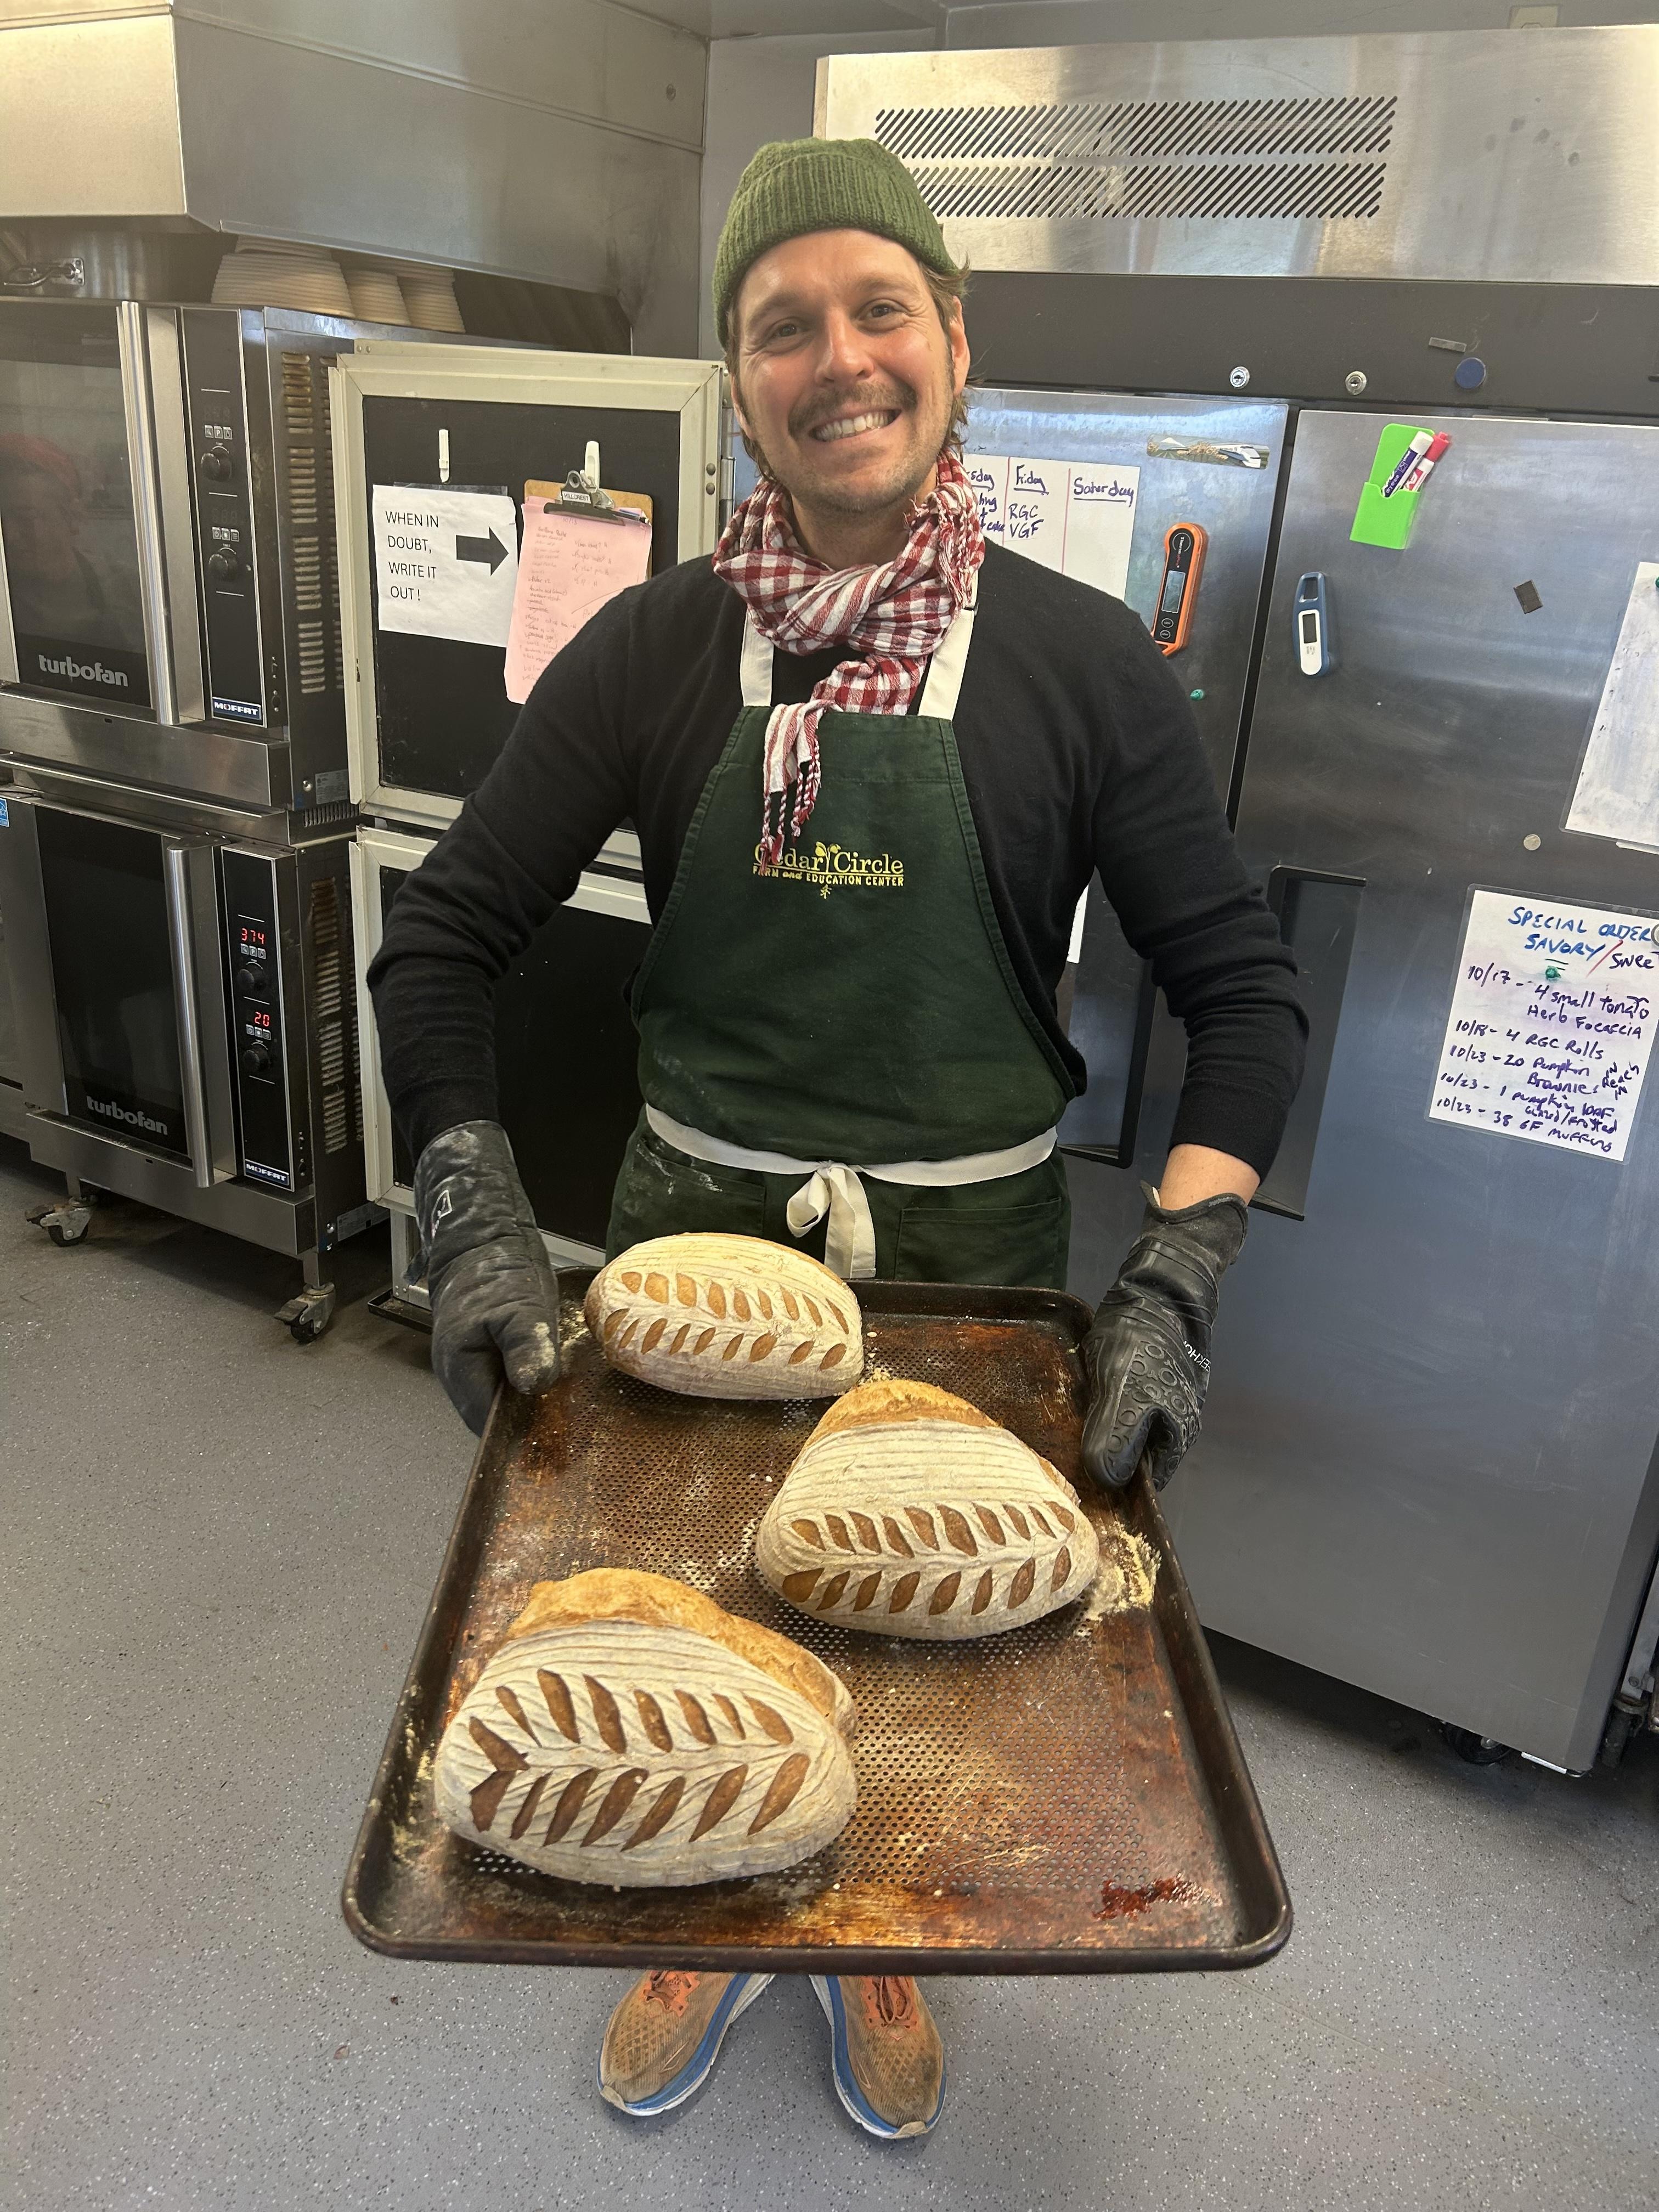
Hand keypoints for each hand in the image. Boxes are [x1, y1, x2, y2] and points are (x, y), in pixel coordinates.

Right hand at [413, 1121, 561, 1433]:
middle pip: (496, 1421)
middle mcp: (462, 1379)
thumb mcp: (519, 1306)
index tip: (560, 1442)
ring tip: (574, 1415)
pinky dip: (533, 1391)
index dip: (522, 1437)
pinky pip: (510, 1386)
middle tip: (576, 1433)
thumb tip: (534, 1386)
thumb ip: (526, 1346)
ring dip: (534, 1410)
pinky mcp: (490, 1357)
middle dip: (531, 1428)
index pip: (489, 1425)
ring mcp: (474, 1369)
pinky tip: (563, 1390)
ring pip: (504, 1405)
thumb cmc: (495, 1270)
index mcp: (461, 1371)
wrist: (482, 1238)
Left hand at [1080, 1185, 1248, 1490]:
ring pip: (1123, 1435)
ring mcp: (1160, 1405)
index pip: (1139, 1485)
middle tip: (1059, 1460)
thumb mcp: (1123, 1389)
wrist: (1158, 1288)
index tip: (1073, 1486)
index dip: (1108, 1489)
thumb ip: (1115, 1435)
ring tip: (1061, 1433)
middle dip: (1099, 1463)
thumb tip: (1106, 1480)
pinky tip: (1077, 1402)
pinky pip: (1119, 1409)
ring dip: (1095, 1436)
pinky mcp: (1145, 1384)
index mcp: (1172, 1440)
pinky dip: (1098, 1411)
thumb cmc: (1142, 1340)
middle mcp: (1171, 1429)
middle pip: (1131, 1462)